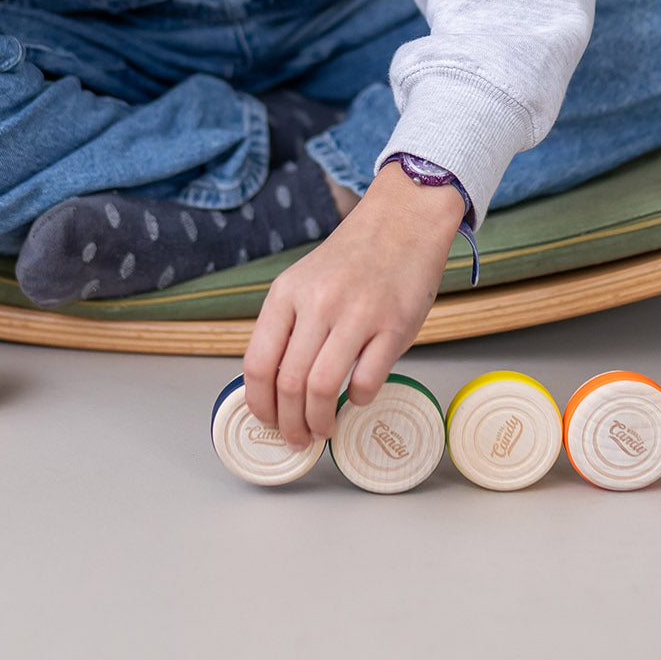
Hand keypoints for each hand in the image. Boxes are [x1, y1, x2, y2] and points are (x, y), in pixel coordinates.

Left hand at [242, 161, 465, 448]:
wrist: (402, 220)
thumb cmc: (353, 257)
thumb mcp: (304, 281)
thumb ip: (289, 325)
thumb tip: (274, 385)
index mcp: (287, 293)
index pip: (258, 362)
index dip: (259, 403)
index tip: (267, 422)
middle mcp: (317, 303)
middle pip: (289, 383)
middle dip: (290, 424)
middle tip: (298, 439)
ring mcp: (356, 315)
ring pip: (322, 388)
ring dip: (320, 421)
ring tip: (324, 429)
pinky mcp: (394, 326)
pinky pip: (367, 381)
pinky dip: (359, 401)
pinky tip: (358, 397)